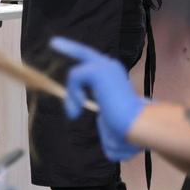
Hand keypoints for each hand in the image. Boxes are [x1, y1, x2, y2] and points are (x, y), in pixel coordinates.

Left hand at [50, 36, 146, 161]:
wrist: (136, 127)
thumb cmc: (129, 132)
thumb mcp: (112, 124)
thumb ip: (107, 123)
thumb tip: (111, 146)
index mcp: (114, 78)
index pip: (95, 62)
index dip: (78, 54)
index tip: (64, 48)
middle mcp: (111, 67)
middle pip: (84, 53)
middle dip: (68, 47)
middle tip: (53, 43)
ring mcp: (105, 66)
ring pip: (75, 74)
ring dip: (71, 97)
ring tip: (74, 114)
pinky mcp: (99, 70)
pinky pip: (74, 78)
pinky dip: (72, 95)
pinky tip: (79, 108)